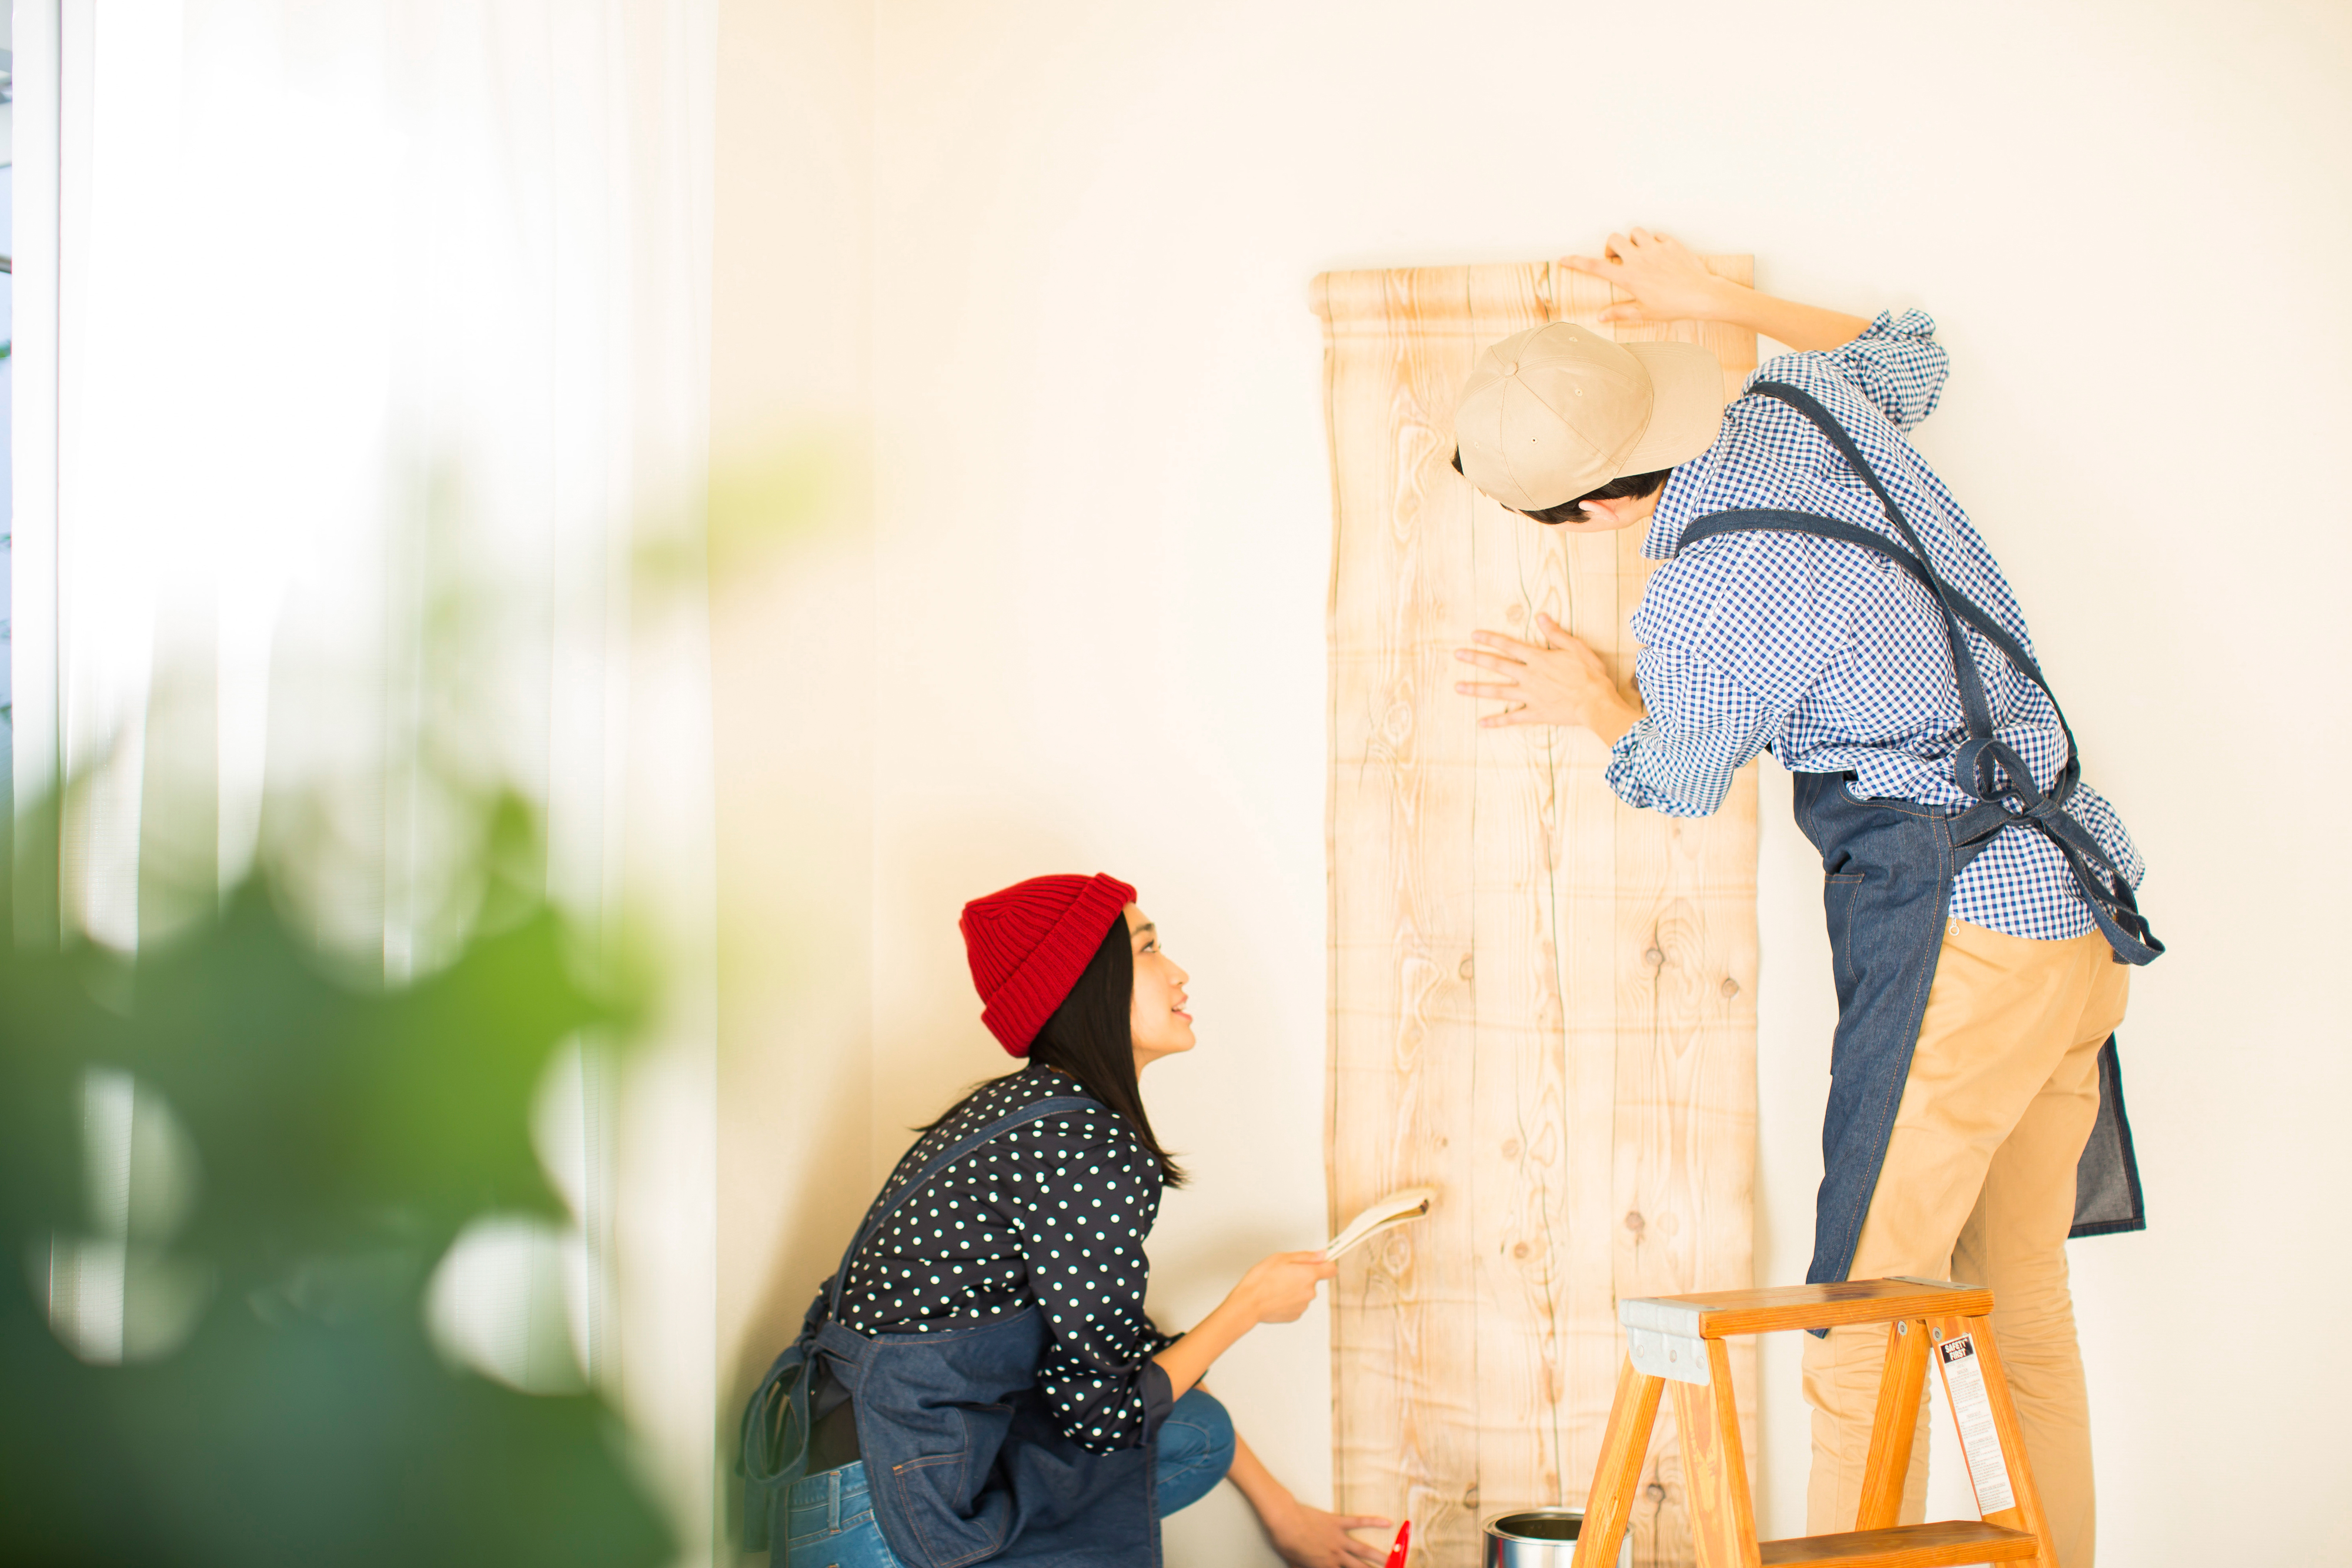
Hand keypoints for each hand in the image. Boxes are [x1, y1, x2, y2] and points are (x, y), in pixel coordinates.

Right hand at [1231, 1251, 1336, 1324]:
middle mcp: (1310, 1292)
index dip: (1326, 1264)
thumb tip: (1321, 1255)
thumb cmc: (1261, 1280)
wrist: (1248, 1303)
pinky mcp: (1295, 1315)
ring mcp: (1303, 1305)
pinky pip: (1296, 1303)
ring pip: (1304, 1292)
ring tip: (1277, 1286)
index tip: (1322, 1261)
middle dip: (1302, 1276)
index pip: (1331, 1269)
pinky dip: (1289, 1300)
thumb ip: (1305, 1256)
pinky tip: (1276, 1296)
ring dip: (1295, 1288)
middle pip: (1313, 1280)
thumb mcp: (1281, 1258)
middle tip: (1284, 1273)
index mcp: (1309, 1275)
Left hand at [1260, 1496, 1393, 1567]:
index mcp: (1326, 1567)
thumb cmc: (1286, 1542)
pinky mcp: (1338, 1521)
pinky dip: (1374, 1521)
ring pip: (1365, 1550)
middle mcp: (1336, 1555)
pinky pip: (1358, 1521)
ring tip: (1396, 1560)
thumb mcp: (1294, 1564)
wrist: (1284, 1521)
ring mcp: (1339, 1538)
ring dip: (1382, 1557)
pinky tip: (1388, 1522)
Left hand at [1454, 614, 1639, 735]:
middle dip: (1475, 659)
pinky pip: (1512, 718)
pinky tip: (1482, 723)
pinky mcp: (1534, 713)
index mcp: (1538, 659)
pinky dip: (1497, 722)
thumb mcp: (1576, 648)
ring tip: (1458, 688)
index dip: (1490, 639)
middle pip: (1497, 665)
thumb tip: (1541, 616)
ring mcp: (1529, 696)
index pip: (1509, 646)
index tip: (1474, 635)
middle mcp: (1528, 676)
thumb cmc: (1590, 675)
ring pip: (1497, 692)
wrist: (1596, 703)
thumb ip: (1555, 634)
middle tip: (1457, 655)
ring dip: (1476, 689)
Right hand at [1562, 227, 1730, 325]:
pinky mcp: (1670, 243)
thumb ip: (1620, 312)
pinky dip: (1654, 241)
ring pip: (1634, 232)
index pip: (1596, 267)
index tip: (1565, 259)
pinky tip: (1660, 255)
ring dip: (1633, 240)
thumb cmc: (1673, 307)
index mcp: (1628, 278)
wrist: (1702, 295)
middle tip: (1619, 259)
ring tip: (1640, 254)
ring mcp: (1655, 249)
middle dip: (1612, 247)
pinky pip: (1656, 235)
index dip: (1577, 262)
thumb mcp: (1644, 313)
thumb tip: (1601, 317)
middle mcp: (1638, 259)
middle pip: (1613, 239)